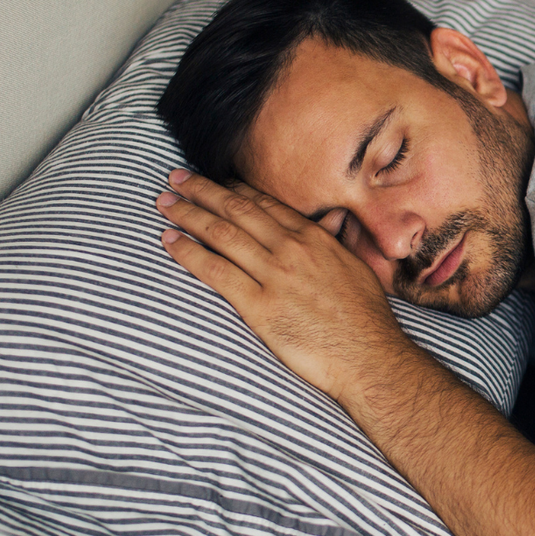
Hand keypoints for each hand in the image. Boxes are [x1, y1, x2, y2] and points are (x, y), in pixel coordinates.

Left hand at [156, 170, 407, 398]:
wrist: (370, 356)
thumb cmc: (366, 319)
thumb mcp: (355, 268)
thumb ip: (333, 243)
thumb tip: (329, 222)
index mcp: (315, 238)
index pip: (266, 204)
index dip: (235, 189)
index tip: (215, 181)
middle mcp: (292, 249)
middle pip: (237, 210)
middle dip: (203, 191)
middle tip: (176, 179)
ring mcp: (275, 276)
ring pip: (222, 234)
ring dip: (188, 215)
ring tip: (164, 204)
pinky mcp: (260, 306)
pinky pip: (216, 272)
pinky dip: (189, 253)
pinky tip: (170, 241)